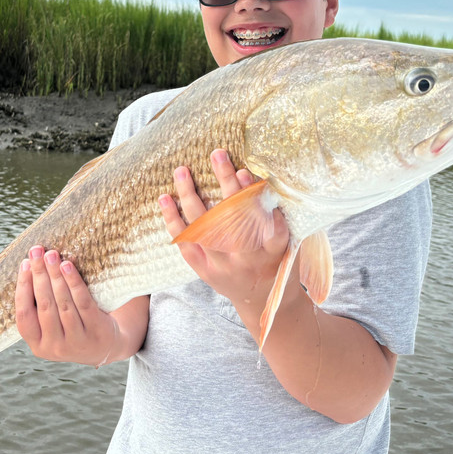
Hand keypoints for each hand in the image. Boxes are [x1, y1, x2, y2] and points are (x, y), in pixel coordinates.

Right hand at [14, 245, 119, 366]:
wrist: (106, 346)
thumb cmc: (73, 328)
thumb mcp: (52, 327)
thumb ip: (39, 307)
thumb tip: (29, 266)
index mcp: (38, 345)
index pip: (24, 314)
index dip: (22, 287)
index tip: (24, 264)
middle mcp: (55, 347)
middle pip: (44, 305)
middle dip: (39, 274)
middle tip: (36, 251)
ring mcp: (77, 341)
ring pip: (63, 303)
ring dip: (55, 275)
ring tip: (51, 254)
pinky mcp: (96, 332)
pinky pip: (83, 302)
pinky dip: (74, 282)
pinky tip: (67, 266)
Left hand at [158, 149, 289, 306]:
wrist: (260, 300)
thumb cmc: (276, 262)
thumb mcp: (288, 243)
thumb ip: (276, 217)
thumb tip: (253, 176)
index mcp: (274, 252)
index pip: (273, 228)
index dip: (262, 202)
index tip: (254, 179)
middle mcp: (248, 261)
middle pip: (234, 219)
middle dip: (225, 183)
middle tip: (217, 153)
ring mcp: (223, 267)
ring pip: (204, 230)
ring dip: (190, 197)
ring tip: (182, 171)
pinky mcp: (205, 272)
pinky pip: (186, 244)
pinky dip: (173, 221)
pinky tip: (165, 199)